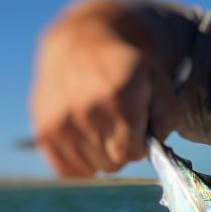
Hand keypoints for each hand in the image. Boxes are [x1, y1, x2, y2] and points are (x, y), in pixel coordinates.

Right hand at [30, 0, 179, 176]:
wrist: (82, 42)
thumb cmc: (126, 66)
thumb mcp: (158, 82)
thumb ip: (167, 117)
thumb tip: (154, 145)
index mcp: (118, 98)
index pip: (133, 152)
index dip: (140, 143)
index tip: (136, 127)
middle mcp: (86, 111)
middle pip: (113, 162)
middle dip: (121, 147)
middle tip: (118, 123)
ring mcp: (60, 121)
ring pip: (93, 167)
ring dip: (101, 153)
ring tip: (101, 125)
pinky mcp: (44, 129)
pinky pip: (67, 169)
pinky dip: (80, 162)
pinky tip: (85, 141)